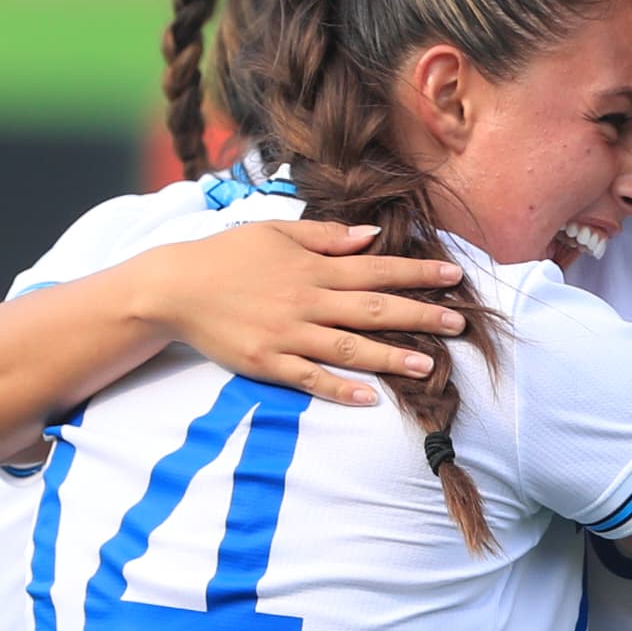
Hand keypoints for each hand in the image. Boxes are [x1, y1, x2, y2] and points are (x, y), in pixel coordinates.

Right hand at [140, 220, 464, 406]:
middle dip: (419, 316)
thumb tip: (372, 236)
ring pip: (348, 348)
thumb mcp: (276, 232)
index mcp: (312, 268)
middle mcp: (306, 301)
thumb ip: (326, 237)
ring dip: (390, 357)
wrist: (173, 287)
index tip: (453, 278)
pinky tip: (370, 398)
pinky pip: (310, 379)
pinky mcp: (267, 363)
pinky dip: (340, 389)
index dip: (416, 274)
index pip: (376, 269)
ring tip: (427, 366)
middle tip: (458, 325)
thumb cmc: (226, 256)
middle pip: (372, 310)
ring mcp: (287, 335)